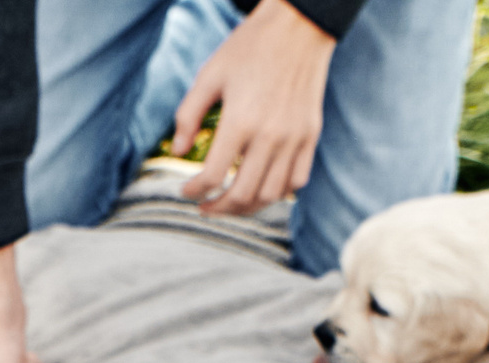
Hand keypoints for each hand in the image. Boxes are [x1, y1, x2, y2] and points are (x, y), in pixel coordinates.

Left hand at [171, 0, 334, 218]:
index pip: (214, 176)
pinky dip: (277, 193)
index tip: (186, 191)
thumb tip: (179, 151)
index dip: (195, 191)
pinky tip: (260, 188)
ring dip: (247, 207)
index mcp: (240, 121)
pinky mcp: (310, 136)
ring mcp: (294, 138)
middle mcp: (270, 135)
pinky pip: (296, 181)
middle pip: (242, 195)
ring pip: (270, 195)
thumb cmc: (249, 48)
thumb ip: (188, 114)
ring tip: (230, 203)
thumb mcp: (210, 75)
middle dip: (218, 208)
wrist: (298, 27)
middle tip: (205, 207)